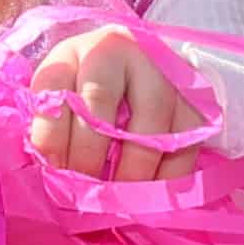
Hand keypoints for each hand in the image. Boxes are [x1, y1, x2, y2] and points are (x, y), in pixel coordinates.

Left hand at [28, 23, 200, 179]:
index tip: (52, 170)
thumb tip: (52, 170)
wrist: (140, 69)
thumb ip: (52, 127)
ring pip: (151, 115)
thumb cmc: (89, 94)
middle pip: (99, 99)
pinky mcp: (193, 93)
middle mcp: (116, 50)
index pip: (53, 86)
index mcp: (72, 53)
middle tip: (86, 189)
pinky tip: (155, 190)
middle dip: (89, 154)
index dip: (50, 133)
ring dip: (134, 165)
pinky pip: (188, 135)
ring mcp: (159, 68)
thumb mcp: (62, 99)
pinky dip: (171, 170)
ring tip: (122, 194)